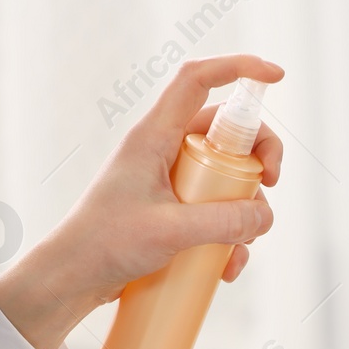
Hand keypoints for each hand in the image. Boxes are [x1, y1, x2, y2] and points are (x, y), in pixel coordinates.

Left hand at [0, 54, 285, 348]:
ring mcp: (171, 182)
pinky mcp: (174, 212)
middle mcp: (164, 151)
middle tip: (271, 183)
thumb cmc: (105, 246)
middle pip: (228, 132)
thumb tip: (266, 216)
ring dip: (246, 210)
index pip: (198, 81)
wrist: (72, 280)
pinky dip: (231, 236)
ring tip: (239, 249)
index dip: (238, 67)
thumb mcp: (170, 232)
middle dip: (259, 155)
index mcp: (154, 136)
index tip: (276, 75)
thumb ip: (224, 222)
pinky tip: (226, 268)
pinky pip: (217, 212)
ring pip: (229, 177)